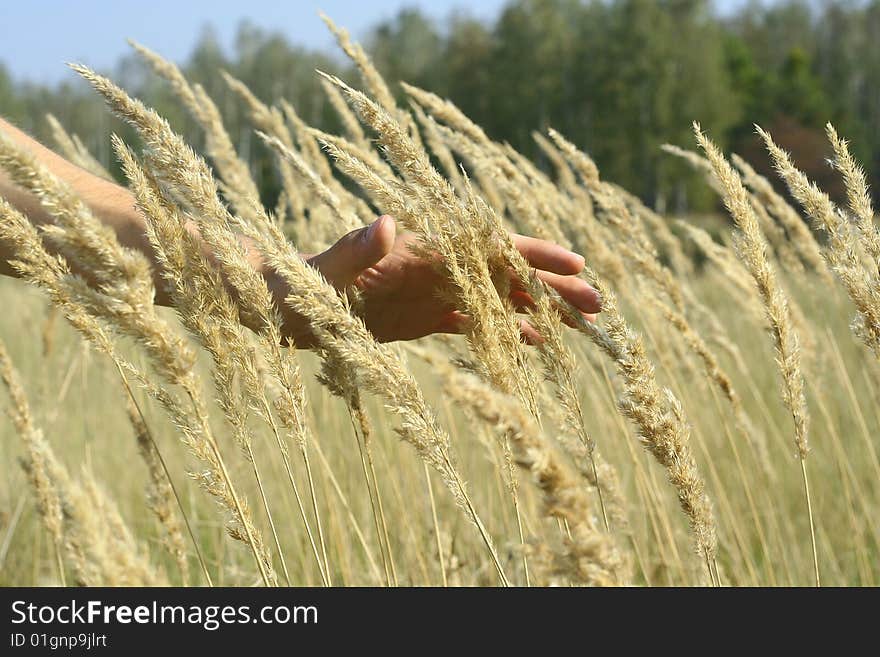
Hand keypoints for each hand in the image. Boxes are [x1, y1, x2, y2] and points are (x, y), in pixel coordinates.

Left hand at [278, 215, 600, 346]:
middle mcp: (433, 267)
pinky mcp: (420, 319)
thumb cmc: (292, 286)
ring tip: (581, 326)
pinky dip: (504, 332)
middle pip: (504, 273)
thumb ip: (354, 249)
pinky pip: (471, 324)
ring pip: (495, 299)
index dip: (532, 254)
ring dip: (538, 309)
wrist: (273, 306)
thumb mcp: (320, 273)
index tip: (575, 263)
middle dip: (552, 285)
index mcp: (419, 249)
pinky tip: (535, 343)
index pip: (487, 246)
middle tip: (599, 305)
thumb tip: (387, 222)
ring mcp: (429, 293)